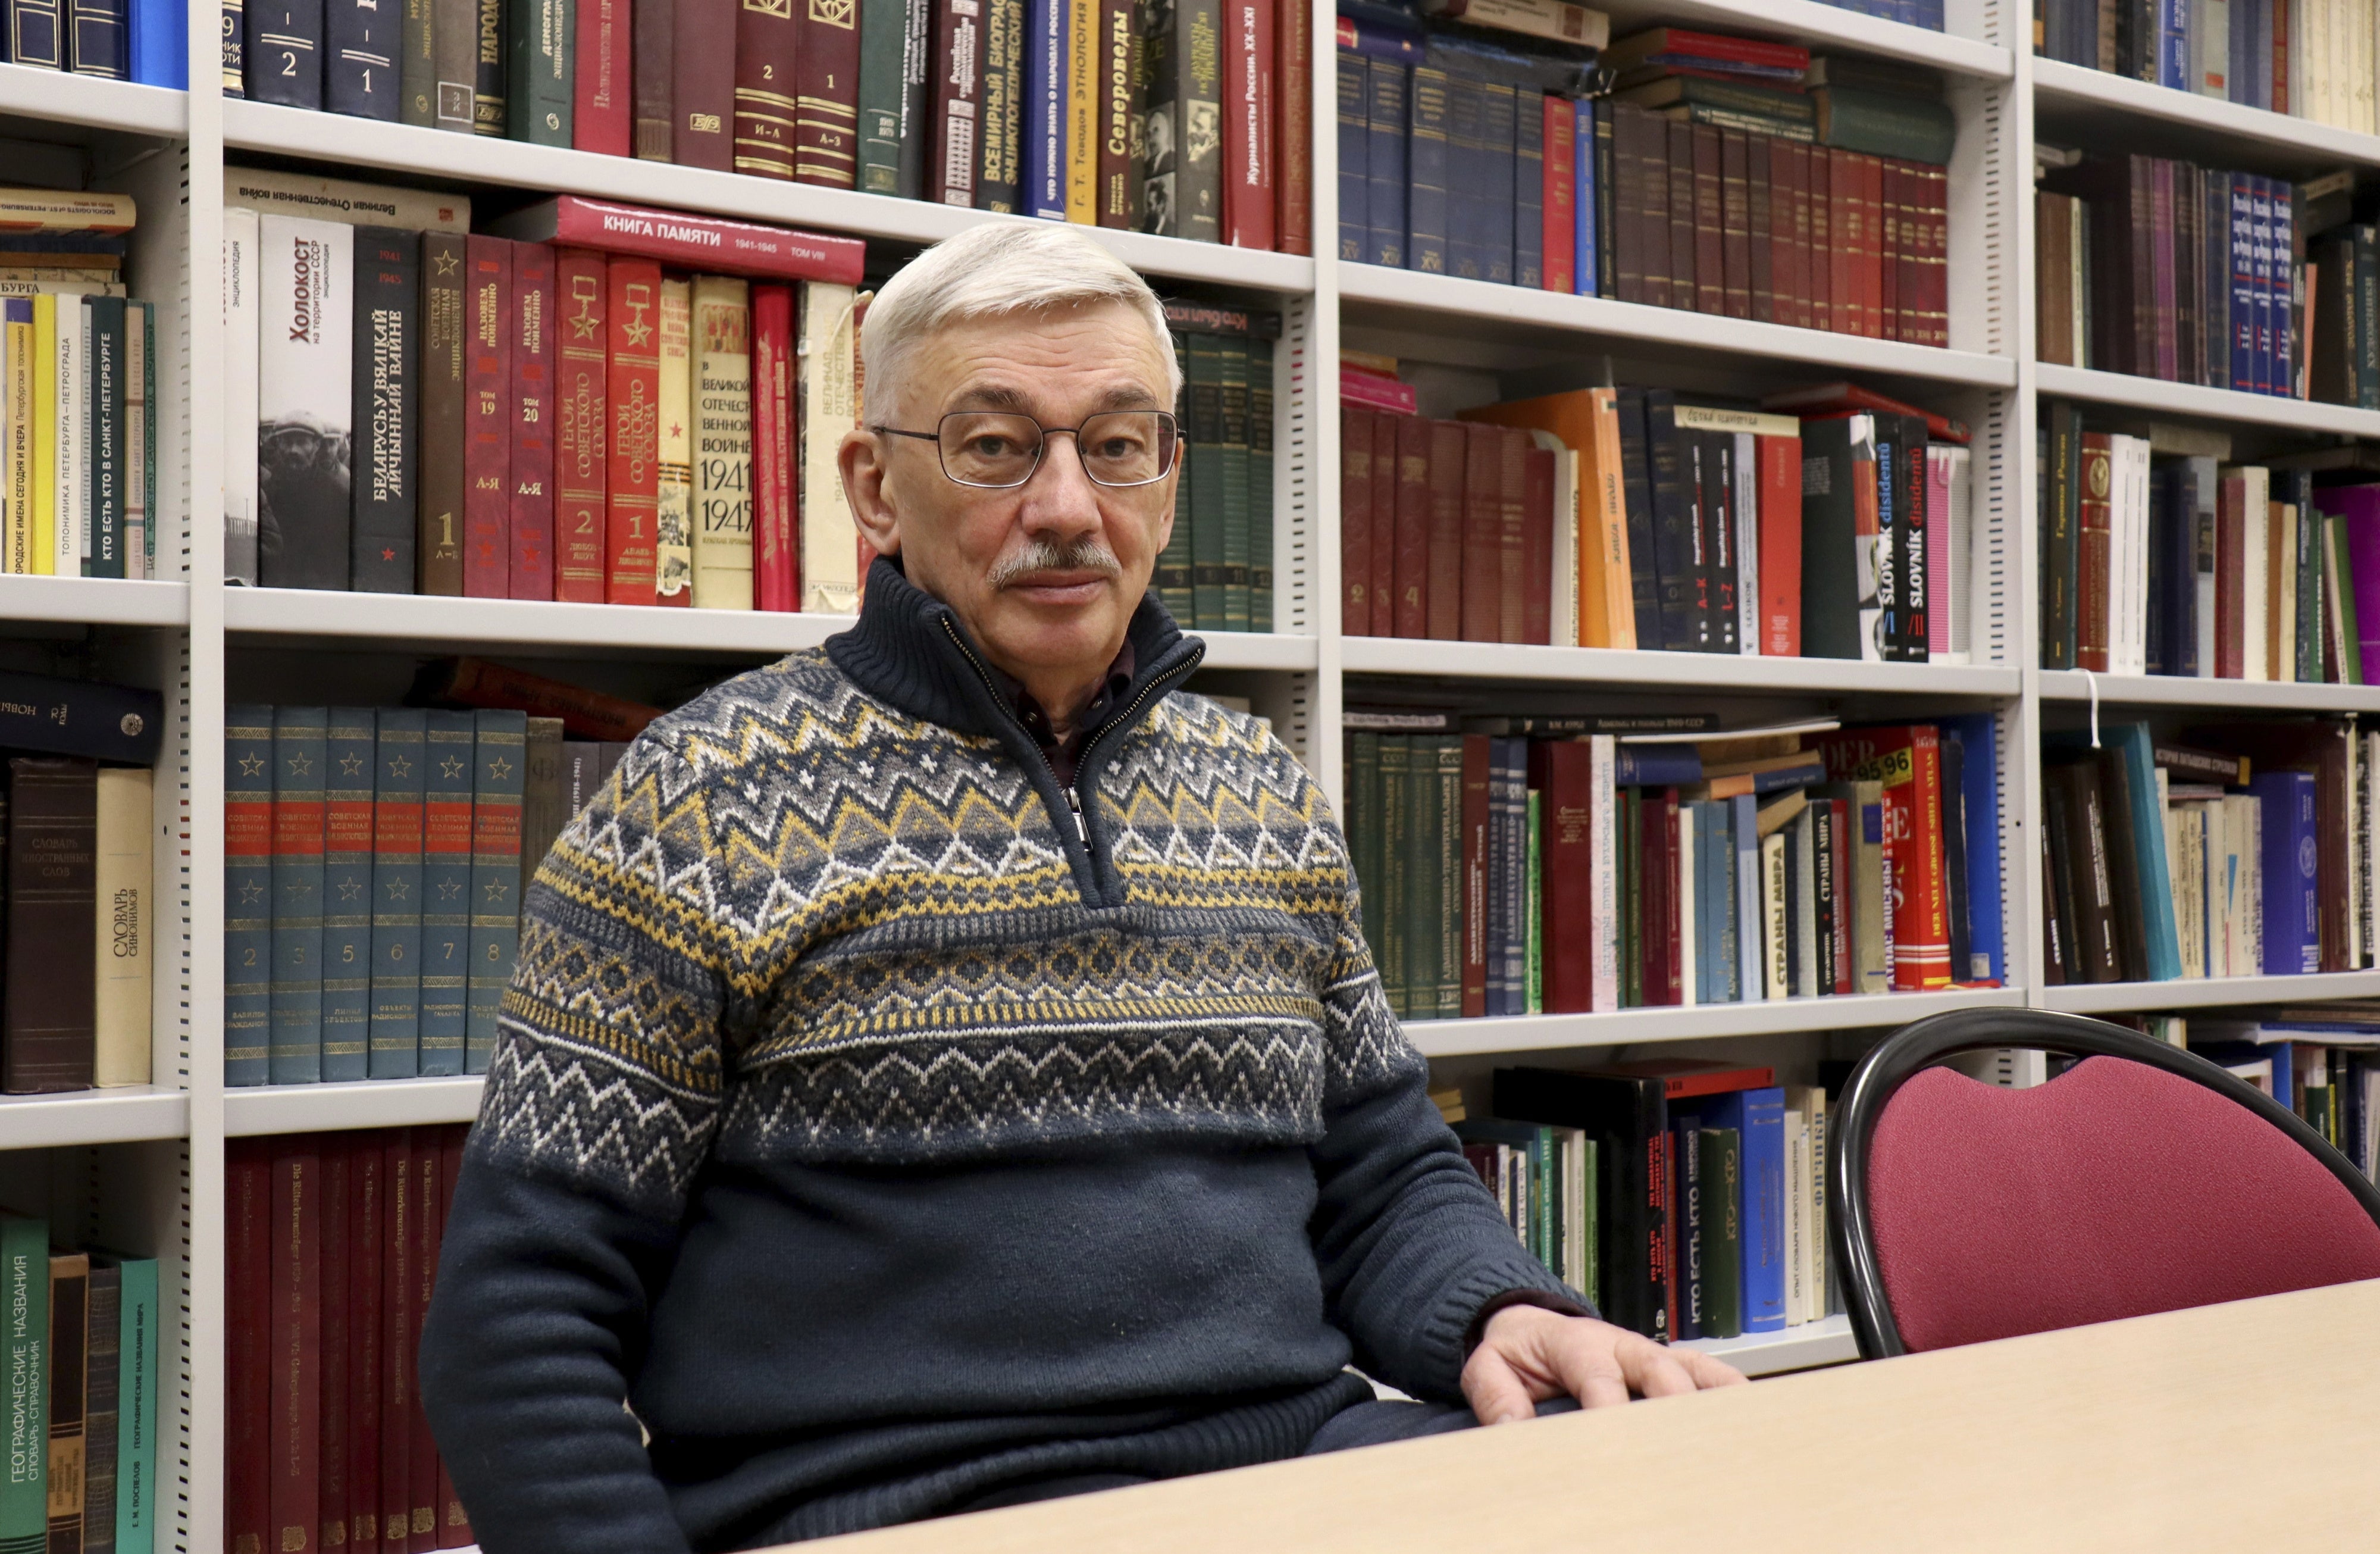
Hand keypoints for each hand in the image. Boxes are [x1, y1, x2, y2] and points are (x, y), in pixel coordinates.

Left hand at [1461, 1302, 1748, 1422]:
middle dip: (1671, 1404)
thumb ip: (1496, 1395)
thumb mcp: (1489, 1365)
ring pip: (1691, 1368)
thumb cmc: (1519, 1352)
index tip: (1615, 1434)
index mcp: (1576, 1343)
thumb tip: (1515, 1429)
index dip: (1609, 1402)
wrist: (1530, 1326)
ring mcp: (1650, 1354)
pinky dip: (1729, 1390)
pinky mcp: (1669, 1364)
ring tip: (1738, 1430)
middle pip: (1658, 1369)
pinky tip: (1750, 1414)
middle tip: (1682, 1446)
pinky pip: (1707, 1372)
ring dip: (1713, 1396)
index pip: (1598, 1373)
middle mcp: (1620, 1345)